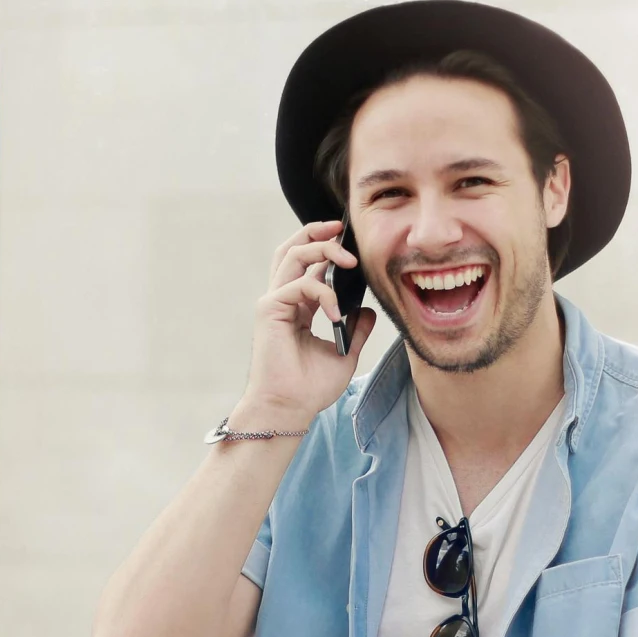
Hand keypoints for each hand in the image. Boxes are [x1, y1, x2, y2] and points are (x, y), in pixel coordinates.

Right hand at [233, 221, 377, 430]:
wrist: (290, 408)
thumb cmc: (309, 388)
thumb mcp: (344, 353)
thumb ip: (355, 329)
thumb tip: (368, 310)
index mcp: (297, 307)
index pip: (307, 265)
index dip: (325, 247)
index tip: (350, 243)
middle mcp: (283, 300)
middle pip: (293, 249)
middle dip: (317, 232)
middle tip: (342, 227)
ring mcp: (273, 303)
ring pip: (292, 256)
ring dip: (321, 249)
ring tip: (348, 260)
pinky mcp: (269, 311)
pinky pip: (298, 286)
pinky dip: (321, 293)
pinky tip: (336, 312)